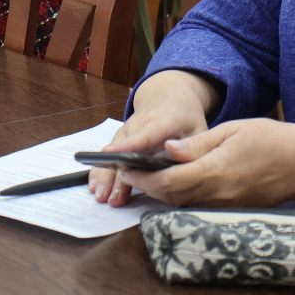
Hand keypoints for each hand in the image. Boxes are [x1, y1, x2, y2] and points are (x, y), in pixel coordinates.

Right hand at [89, 70, 218, 206]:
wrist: (169, 96)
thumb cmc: (184, 117)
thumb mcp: (199, 129)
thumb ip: (195, 147)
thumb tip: (187, 165)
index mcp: (162, 121)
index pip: (146, 134)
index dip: (130, 145)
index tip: (115, 155)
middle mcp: (139, 124)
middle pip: (124, 149)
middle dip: (116, 173)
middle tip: (112, 197)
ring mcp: (127, 130)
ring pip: (112, 152)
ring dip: (105, 174)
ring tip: (101, 196)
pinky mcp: (121, 137)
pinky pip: (109, 154)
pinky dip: (101, 170)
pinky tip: (96, 186)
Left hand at [116, 119, 294, 207]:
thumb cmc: (273, 141)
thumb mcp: (234, 130)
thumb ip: (198, 144)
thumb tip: (167, 149)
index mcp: (215, 172)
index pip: (167, 181)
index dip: (142, 176)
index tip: (125, 165)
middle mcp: (217, 195)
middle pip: (169, 197)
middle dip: (145, 185)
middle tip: (129, 169)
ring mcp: (224, 206)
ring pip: (181, 204)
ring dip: (160, 191)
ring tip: (146, 174)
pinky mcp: (231, 209)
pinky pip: (196, 206)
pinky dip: (179, 196)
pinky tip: (174, 181)